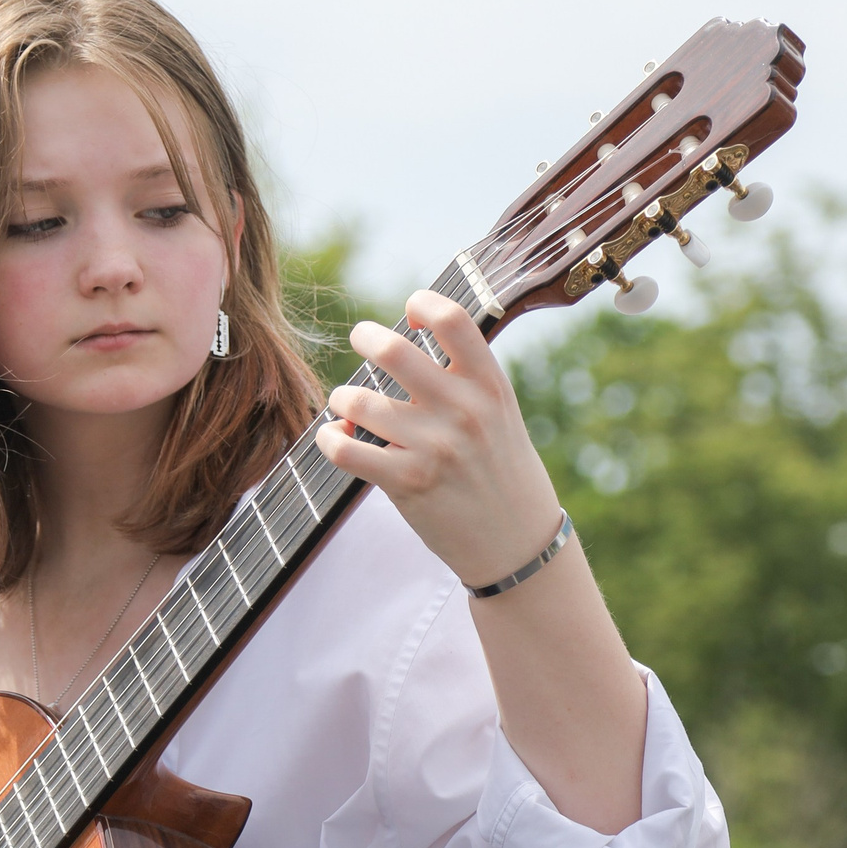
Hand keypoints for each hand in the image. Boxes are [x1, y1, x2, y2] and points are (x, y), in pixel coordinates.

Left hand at [314, 290, 564, 584]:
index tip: (411, 313)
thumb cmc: (502, 472)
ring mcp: (434, 448)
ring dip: (342, 398)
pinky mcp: (407, 484)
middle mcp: (462, 411)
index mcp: (489, 386)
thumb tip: (411, 338)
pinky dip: (328, 439)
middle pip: (392, 349)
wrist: (518, 544)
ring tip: (346, 405)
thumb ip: (465, 378)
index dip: (422, 303)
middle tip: (360, 338)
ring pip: (357, 400)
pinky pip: (344, 450)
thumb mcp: (501, 414)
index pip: (452, 319)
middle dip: (364, 336)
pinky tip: (333, 437)